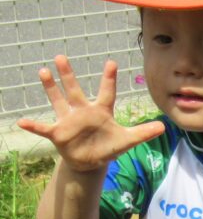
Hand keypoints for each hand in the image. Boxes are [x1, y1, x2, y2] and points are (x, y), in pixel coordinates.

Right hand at [17, 55, 163, 171]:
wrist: (91, 161)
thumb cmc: (109, 147)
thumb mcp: (128, 140)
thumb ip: (143, 133)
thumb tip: (163, 127)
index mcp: (102, 112)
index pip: (107, 92)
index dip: (109, 79)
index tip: (112, 62)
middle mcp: (83, 112)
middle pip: (76, 90)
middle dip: (69, 75)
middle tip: (61, 56)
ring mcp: (70, 121)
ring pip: (59, 101)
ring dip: (51, 88)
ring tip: (43, 71)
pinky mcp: (59, 133)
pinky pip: (43, 128)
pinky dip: (33, 125)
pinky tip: (22, 121)